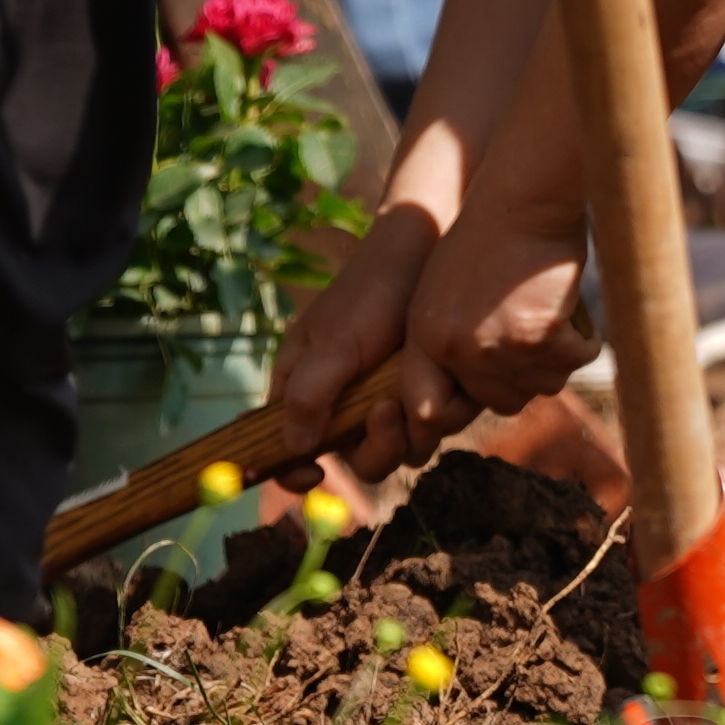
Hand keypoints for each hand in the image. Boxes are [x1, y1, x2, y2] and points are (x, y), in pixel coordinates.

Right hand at [268, 209, 467, 470]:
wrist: (427, 252)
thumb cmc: (371, 291)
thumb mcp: (335, 342)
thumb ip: (310, 395)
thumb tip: (294, 447)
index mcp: (304, 389)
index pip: (286, 449)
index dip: (294, 471)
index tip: (317, 472)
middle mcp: (343, 401)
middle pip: (354, 461)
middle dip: (374, 447)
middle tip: (387, 410)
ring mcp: (383, 399)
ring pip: (396, 451)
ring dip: (406, 433)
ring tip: (410, 390)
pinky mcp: (421, 393)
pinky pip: (428, 429)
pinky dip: (434, 416)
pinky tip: (439, 382)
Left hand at [409, 173, 600, 410]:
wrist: (524, 198)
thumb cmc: (490, 238)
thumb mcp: (446, 295)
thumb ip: (452, 346)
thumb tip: (480, 399)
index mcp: (425, 338)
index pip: (427, 410)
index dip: (456, 412)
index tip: (481, 394)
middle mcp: (457, 349)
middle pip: (499, 403)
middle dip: (522, 377)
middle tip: (533, 337)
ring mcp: (499, 347)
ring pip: (542, 386)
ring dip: (555, 358)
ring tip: (551, 315)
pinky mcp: (541, 337)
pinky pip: (574, 361)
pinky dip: (583, 340)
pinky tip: (573, 308)